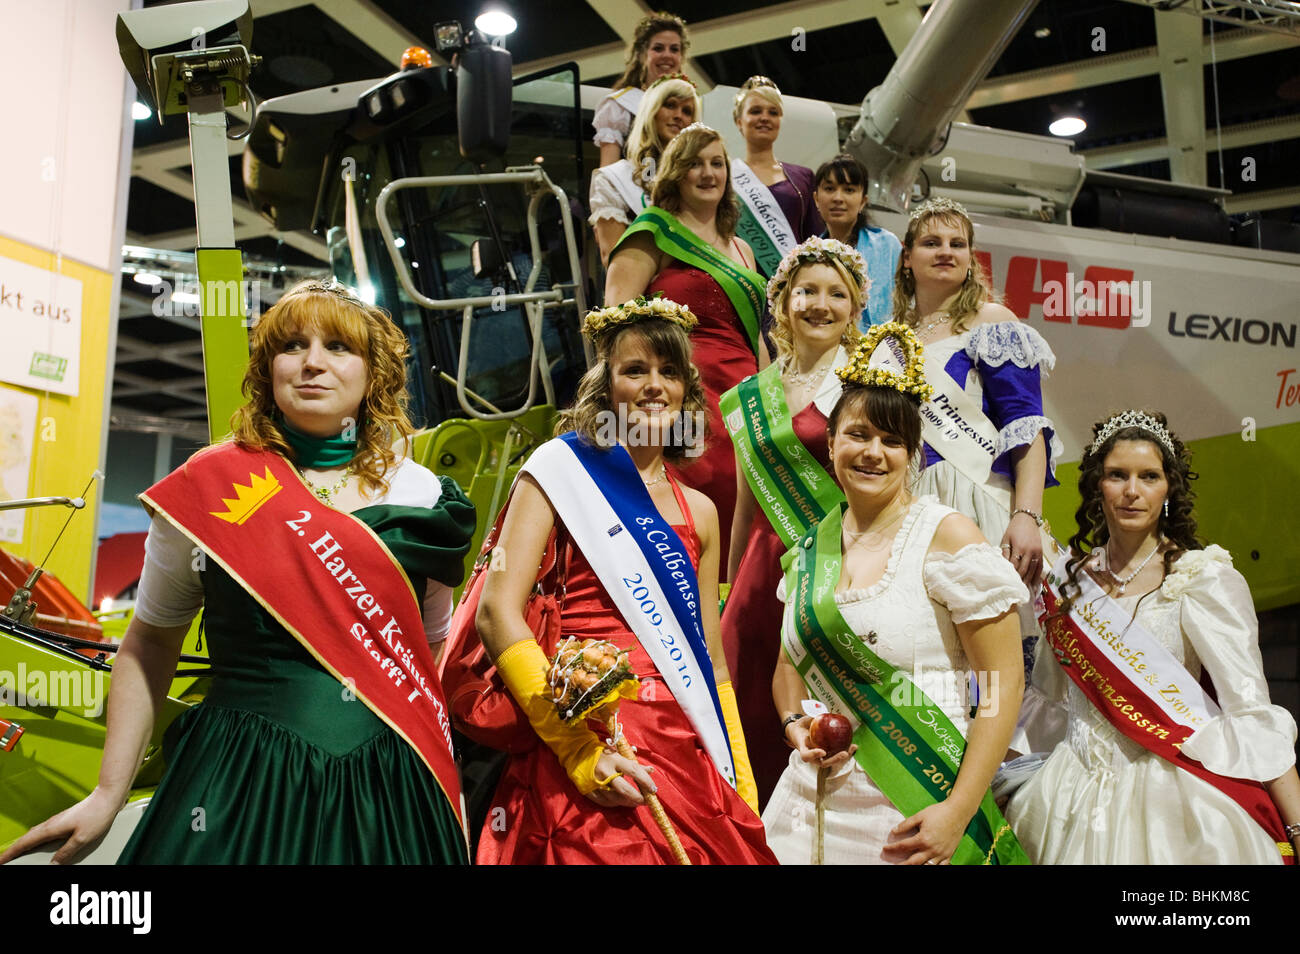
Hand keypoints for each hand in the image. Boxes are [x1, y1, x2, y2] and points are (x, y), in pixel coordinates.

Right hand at [0, 787, 123, 864]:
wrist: (107, 797)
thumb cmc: (97, 815)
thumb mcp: (82, 838)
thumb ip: (66, 852)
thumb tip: (53, 865)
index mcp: (51, 828)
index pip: (26, 843)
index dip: (11, 852)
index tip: (1, 860)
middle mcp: (51, 824)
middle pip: (26, 839)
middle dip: (14, 849)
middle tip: (5, 859)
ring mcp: (57, 821)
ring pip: (34, 834)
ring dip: (24, 844)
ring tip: (17, 854)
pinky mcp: (63, 820)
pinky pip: (43, 832)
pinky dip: (35, 839)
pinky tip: (38, 842)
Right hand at [582, 749, 657, 807]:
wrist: (577, 754)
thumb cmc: (602, 753)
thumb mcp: (618, 754)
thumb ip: (635, 764)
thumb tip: (651, 771)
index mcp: (614, 759)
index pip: (634, 771)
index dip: (646, 781)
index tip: (653, 789)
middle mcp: (605, 772)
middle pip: (625, 790)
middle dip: (638, 798)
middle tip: (646, 801)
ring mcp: (597, 783)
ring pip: (616, 799)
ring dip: (628, 802)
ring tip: (635, 802)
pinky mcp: (590, 792)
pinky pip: (606, 803)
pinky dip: (616, 803)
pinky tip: (622, 801)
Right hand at [785, 715, 856, 770]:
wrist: (800, 731)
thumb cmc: (801, 726)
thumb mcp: (805, 721)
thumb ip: (813, 719)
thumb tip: (823, 713)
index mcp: (803, 748)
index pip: (806, 755)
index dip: (814, 755)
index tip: (823, 751)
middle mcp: (812, 756)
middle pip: (823, 763)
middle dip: (835, 759)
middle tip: (844, 753)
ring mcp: (820, 757)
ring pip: (831, 761)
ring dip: (843, 757)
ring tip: (852, 748)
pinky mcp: (827, 754)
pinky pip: (836, 755)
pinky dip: (845, 751)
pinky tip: (854, 746)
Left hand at [883, 800, 969, 864]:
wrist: (958, 812)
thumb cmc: (938, 812)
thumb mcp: (920, 815)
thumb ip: (906, 824)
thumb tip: (894, 831)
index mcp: (923, 839)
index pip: (903, 846)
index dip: (893, 848)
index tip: (885, 848)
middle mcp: (931, 849)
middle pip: (913, 862)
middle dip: (901, 864)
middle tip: (893, 864)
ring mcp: (941, 854)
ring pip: (926, 866)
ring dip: (915, 867)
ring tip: (907, 865)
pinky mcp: (949, 854)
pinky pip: (941, 866)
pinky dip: (933, 867)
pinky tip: (926, 866)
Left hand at [1001, 512, 1043, 587]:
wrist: (1027, 519)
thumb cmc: (1014, 529)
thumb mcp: (1006, 539)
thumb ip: (1005, 552)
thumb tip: (1003, 566)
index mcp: (1019, 547)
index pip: (1014, 564)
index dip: (1011, 574)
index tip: (1007, 582)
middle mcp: (1029, 551)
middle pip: (1024, 569)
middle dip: (1019, 580)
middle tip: (1015, 590)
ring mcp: (1037, 552)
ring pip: (1033, 570)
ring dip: (1028, 580)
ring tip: (1024, 590)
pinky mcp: (1041, 553)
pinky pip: (1040, 567)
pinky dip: (1037, 576)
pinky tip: (1035, 584)